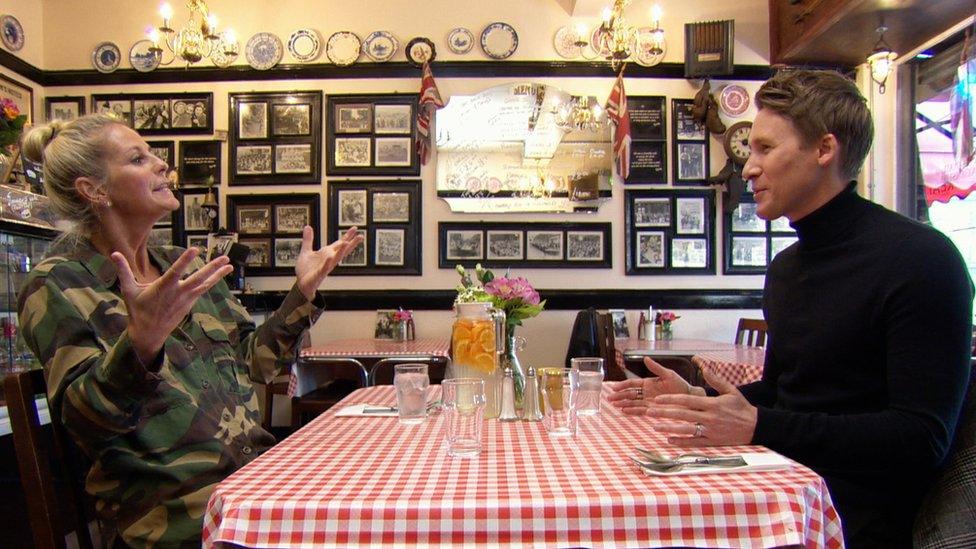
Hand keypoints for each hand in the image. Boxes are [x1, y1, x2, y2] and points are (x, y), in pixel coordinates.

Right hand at [112, 248, 232, 366]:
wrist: (148, 333)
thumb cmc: (137, 309)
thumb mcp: (128, 290)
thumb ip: (123, 270)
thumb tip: (114, 253)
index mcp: (163, 288)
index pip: (176, 271)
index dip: (186, 260)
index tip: (196, 250)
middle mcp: (177, 293)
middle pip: (198, 278)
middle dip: (212, 268)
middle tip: (225, 258)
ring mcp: (185, 299)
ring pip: (204, 284)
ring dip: (217, 274)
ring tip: (229, 264)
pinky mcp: (189, 304)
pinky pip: (202, 290)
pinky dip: (211, 282)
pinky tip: (220, 274)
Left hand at [295, 226, 363, 300]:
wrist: (302, 284)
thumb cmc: (306, 269)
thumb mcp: (306, 251)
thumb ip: (308, 239)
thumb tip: (308, 226)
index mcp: (327, 253)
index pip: (339, 243)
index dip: (347, 236)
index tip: (355, 228)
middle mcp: (329, 259)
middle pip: (342, 250)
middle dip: (351, 244)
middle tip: (361, 236)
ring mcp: (325, 266)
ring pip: (336, 259)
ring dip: (341, 251)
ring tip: (346, 243)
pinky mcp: (319, 274)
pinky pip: (324, 268)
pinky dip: (327, 263)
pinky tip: (330, 257)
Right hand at [607, 357, 694, 414]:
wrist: (690, 398)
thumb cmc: (681, 385)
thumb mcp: (669, 374)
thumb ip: (656, 368)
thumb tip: (645, 358)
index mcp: (648, 382)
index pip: (632, 383)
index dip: (623, 385)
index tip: (614, 387)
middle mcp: (646, 392)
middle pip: (630, 394)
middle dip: (619, 396)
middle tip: (609, 398)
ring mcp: (649, 402)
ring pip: (633, 403)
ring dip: (623, 404)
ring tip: (614, 406)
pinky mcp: (653, 410)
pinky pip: (640, 410)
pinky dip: (632, 411)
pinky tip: (625, 411)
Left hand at [646, 367, 757, 446]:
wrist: (756, 427)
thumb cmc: (742, 407)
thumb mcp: (731, 390)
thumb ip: (715, 379)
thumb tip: (703, 366)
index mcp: (712, 404)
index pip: (686, 400)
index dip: (670, 399)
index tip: (657, 399)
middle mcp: (709, 418)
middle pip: (682, 415)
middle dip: (664, 413)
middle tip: (649, 412)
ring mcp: (710, 431)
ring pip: (686, 430)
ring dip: (669, 429)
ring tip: (655, 427)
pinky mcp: (713, 442)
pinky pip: (694, 442)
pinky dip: (681, 442)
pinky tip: (670, 440)